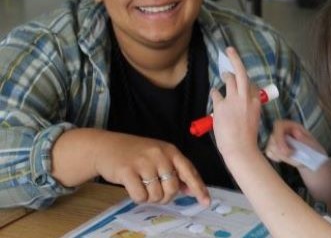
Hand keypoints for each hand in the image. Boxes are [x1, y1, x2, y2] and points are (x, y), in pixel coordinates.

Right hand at [93, 131, 209, 204]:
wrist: (106, 146)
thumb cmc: (135, 153)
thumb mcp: (159, 156)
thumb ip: (175, 171)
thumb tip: (191, 190)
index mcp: (170, 151)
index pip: (189, 171)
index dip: (198, 188)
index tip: (206, 201)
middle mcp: (159, 155)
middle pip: (172, 188)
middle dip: (165, 196)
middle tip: (156, 192)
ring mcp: (143, 162)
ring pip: (156, 194)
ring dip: (150, 197)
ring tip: (142, 186)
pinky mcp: (127, 171)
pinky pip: (140, 196)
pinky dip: (138, 197)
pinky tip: (133, 188)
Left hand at [211, 47, 261, 158]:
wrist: (240, 149)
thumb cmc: (246, 137)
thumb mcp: (253, 119)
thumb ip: (248, 107)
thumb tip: (241, 101)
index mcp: (256, 102)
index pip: (251, 84)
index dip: (245, 81)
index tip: (242, 77)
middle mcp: (246, 97)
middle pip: (241, 72)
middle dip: (235, 58)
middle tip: (229, 50)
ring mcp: (233, 100)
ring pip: (228, 79)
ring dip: (225, 76)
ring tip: (223, 75)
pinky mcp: (221, 105)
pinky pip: (216, 93)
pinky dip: (215, 94)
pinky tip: (215, 95)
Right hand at [265, 120, 326, 168]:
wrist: (312, 159)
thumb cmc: (314, 150)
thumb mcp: (313, 145)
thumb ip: (304, 139)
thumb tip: (295, 131)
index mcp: (292, 125)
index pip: (279, 125)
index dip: (279, 137)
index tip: (287, 152)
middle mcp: (282, 130)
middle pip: (272, 138)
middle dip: (281, 151)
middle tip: (292, 156)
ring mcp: (276, 139)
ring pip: (270, 147)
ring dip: (281, 156)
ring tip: (293, 159)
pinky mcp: (273, 148)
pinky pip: (269, 153)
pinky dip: (276, 158)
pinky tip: (285, 159)